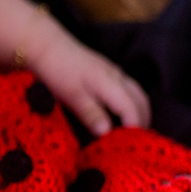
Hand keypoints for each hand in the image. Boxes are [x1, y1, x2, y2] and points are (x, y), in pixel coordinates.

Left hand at [28, 24, 150, 136]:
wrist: (47, 46)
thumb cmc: (58, 72)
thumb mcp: (72, 96)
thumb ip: (91, 114)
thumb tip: (107, 133)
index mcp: (111, 84)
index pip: (132, 108)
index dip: (135, 126)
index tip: (132, 145)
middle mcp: (118, 76)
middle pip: (141, 100)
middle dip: (143, 120)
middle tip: (136, 140)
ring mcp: (114, 72)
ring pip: (137, 93)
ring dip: (139, 111)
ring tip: (131, 130)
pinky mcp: (107, 71)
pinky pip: (128, 88)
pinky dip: (131, 103)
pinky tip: (120, 113)